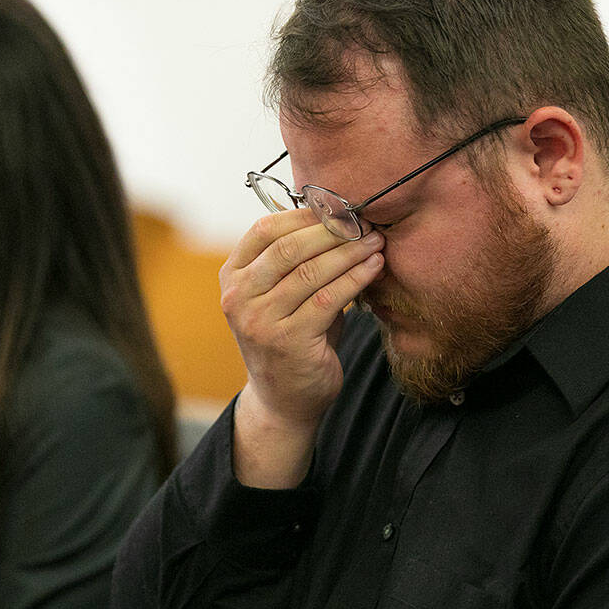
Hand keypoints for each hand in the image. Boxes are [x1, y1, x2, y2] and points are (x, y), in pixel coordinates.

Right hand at [220, 209, 384, 487]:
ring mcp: (259, 321)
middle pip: (288, 247)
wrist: (283, 400)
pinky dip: (356, 278)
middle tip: (365, 221)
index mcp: (232, 277)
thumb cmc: (290, 337)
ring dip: (349, 252)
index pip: (264, 230)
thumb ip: (298, 260)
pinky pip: (328, 299)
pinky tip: (375, 267)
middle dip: (332, 230)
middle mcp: (238, 298)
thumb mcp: (282, 295)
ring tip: (376, 241)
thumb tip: (340, 214)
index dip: (304, 215)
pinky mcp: (287, 342)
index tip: (340, 207)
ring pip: (310, 272)